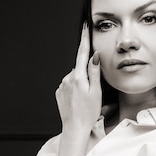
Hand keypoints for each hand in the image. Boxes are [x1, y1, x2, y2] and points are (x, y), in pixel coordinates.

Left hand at [55, 24, 101, 143]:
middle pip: (80, 68)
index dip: (84, 39)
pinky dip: (74, 89)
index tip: (85, 27)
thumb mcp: (96, 92)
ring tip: (85, 99)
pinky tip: (78, 101)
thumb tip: (94, 56)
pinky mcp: (59, 93)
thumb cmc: (88, 113)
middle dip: (87, 73)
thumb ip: (94, 72)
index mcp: (78, 77)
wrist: (75, 128)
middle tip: (93, 90)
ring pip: (74, 77)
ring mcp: (62, 86)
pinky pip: (69, 86)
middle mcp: (67, 79)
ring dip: (81, 83)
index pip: (82, 53)